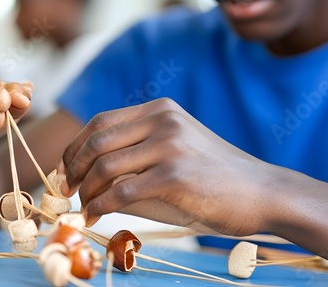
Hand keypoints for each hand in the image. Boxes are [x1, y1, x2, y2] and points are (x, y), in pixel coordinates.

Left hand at [61, 98, 273, 234]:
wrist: (262, 192)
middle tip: (66, 190)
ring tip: (82, 206)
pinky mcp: (174, 174)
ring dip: (85, 191)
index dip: (75, 146)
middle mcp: (162, 120)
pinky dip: (100, 206)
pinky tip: (94, 216)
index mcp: (160, 109)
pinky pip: (121, 191)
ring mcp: (169, 144)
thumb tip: (89, 180)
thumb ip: (135, 157)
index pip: (100, 121)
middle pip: (96, 141)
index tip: (65, 169)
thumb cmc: (215, 177)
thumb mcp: (175, 153)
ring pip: (104, 167)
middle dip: (73, 168)